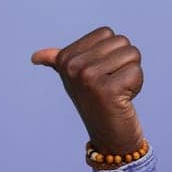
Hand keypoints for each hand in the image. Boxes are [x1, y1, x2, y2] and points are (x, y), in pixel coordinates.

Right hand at [31, 26, 144, 153]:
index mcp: (65, 58)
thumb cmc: (97, 104)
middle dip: (124, 63)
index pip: (106, 33)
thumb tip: (35, 56)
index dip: (112, 53)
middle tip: (112, 85)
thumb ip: (59, 63)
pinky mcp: (107, 90)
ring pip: (132, 54)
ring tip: (118, 92)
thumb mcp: (75, 81)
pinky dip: (136, 86)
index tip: (102, 75)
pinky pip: (136, 72)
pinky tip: (123, 100)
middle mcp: (73, 66)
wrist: (109, 139)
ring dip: (132, 74)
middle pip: (121, 42)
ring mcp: (87, 78)